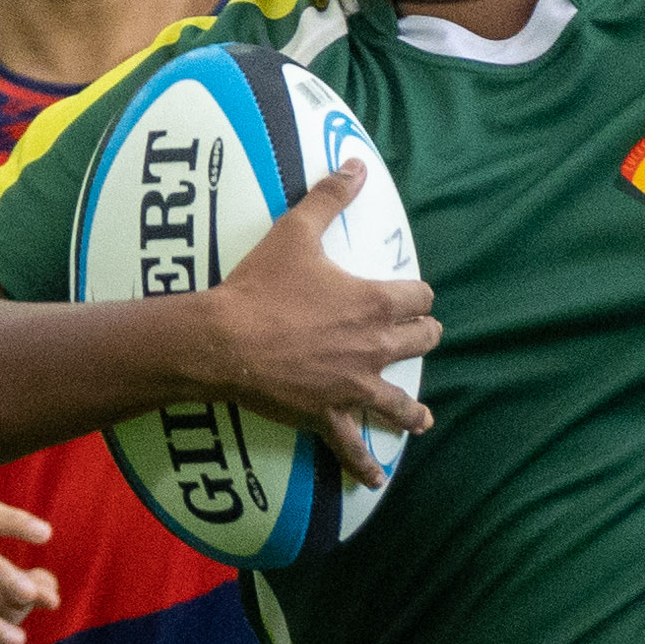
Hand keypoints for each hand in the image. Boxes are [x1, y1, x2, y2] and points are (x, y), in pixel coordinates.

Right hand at [189, 161, 438, 469]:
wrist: (223, 340)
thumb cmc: (259, 285)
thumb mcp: (296, 232)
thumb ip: (330, 196)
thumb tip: (357, 164)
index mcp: (374, 303)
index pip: (419, 298)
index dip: (418, 296)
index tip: (413, 297)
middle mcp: (374, 347)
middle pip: (419, 343)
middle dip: (421, 339)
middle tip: (416, 340)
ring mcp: (353, 386)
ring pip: (399, 403)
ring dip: (411, 409)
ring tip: (420, 418)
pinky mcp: (327, 414)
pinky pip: (352, 446)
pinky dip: (365, 465)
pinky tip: (377, 479)